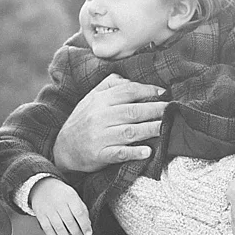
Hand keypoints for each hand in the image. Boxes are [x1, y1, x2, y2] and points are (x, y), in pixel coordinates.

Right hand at [29, 177, 91, 234]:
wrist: (41, 187)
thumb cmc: (62, 194)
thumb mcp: (73, 196)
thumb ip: (81, 209)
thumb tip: (88, 226)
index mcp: (70, 196)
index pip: (79, 213)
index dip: (84, 225)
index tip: (88, 233)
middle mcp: (59, 202)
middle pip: (69, 221)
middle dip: (76, 233)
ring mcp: (48, 209)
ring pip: (58, 227)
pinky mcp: (40, 215)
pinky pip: (48, 229)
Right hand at [52, 73, 167, 172]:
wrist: (63, 148)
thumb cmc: (82, 121)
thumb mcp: (90, 99)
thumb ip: (108, 85)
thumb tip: (129, 79)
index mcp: (100, 101)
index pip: (127, 91)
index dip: (148, 91)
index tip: (164, 93)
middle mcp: (100, 117)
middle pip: (133, 111)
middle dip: (155, 110)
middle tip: (172, 109)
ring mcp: (100, 137)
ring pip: (129, 132)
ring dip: (150, 129)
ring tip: (166, 127)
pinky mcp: (100, 155)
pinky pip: (119, 153)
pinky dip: (134, 153)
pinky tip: (147, 152)